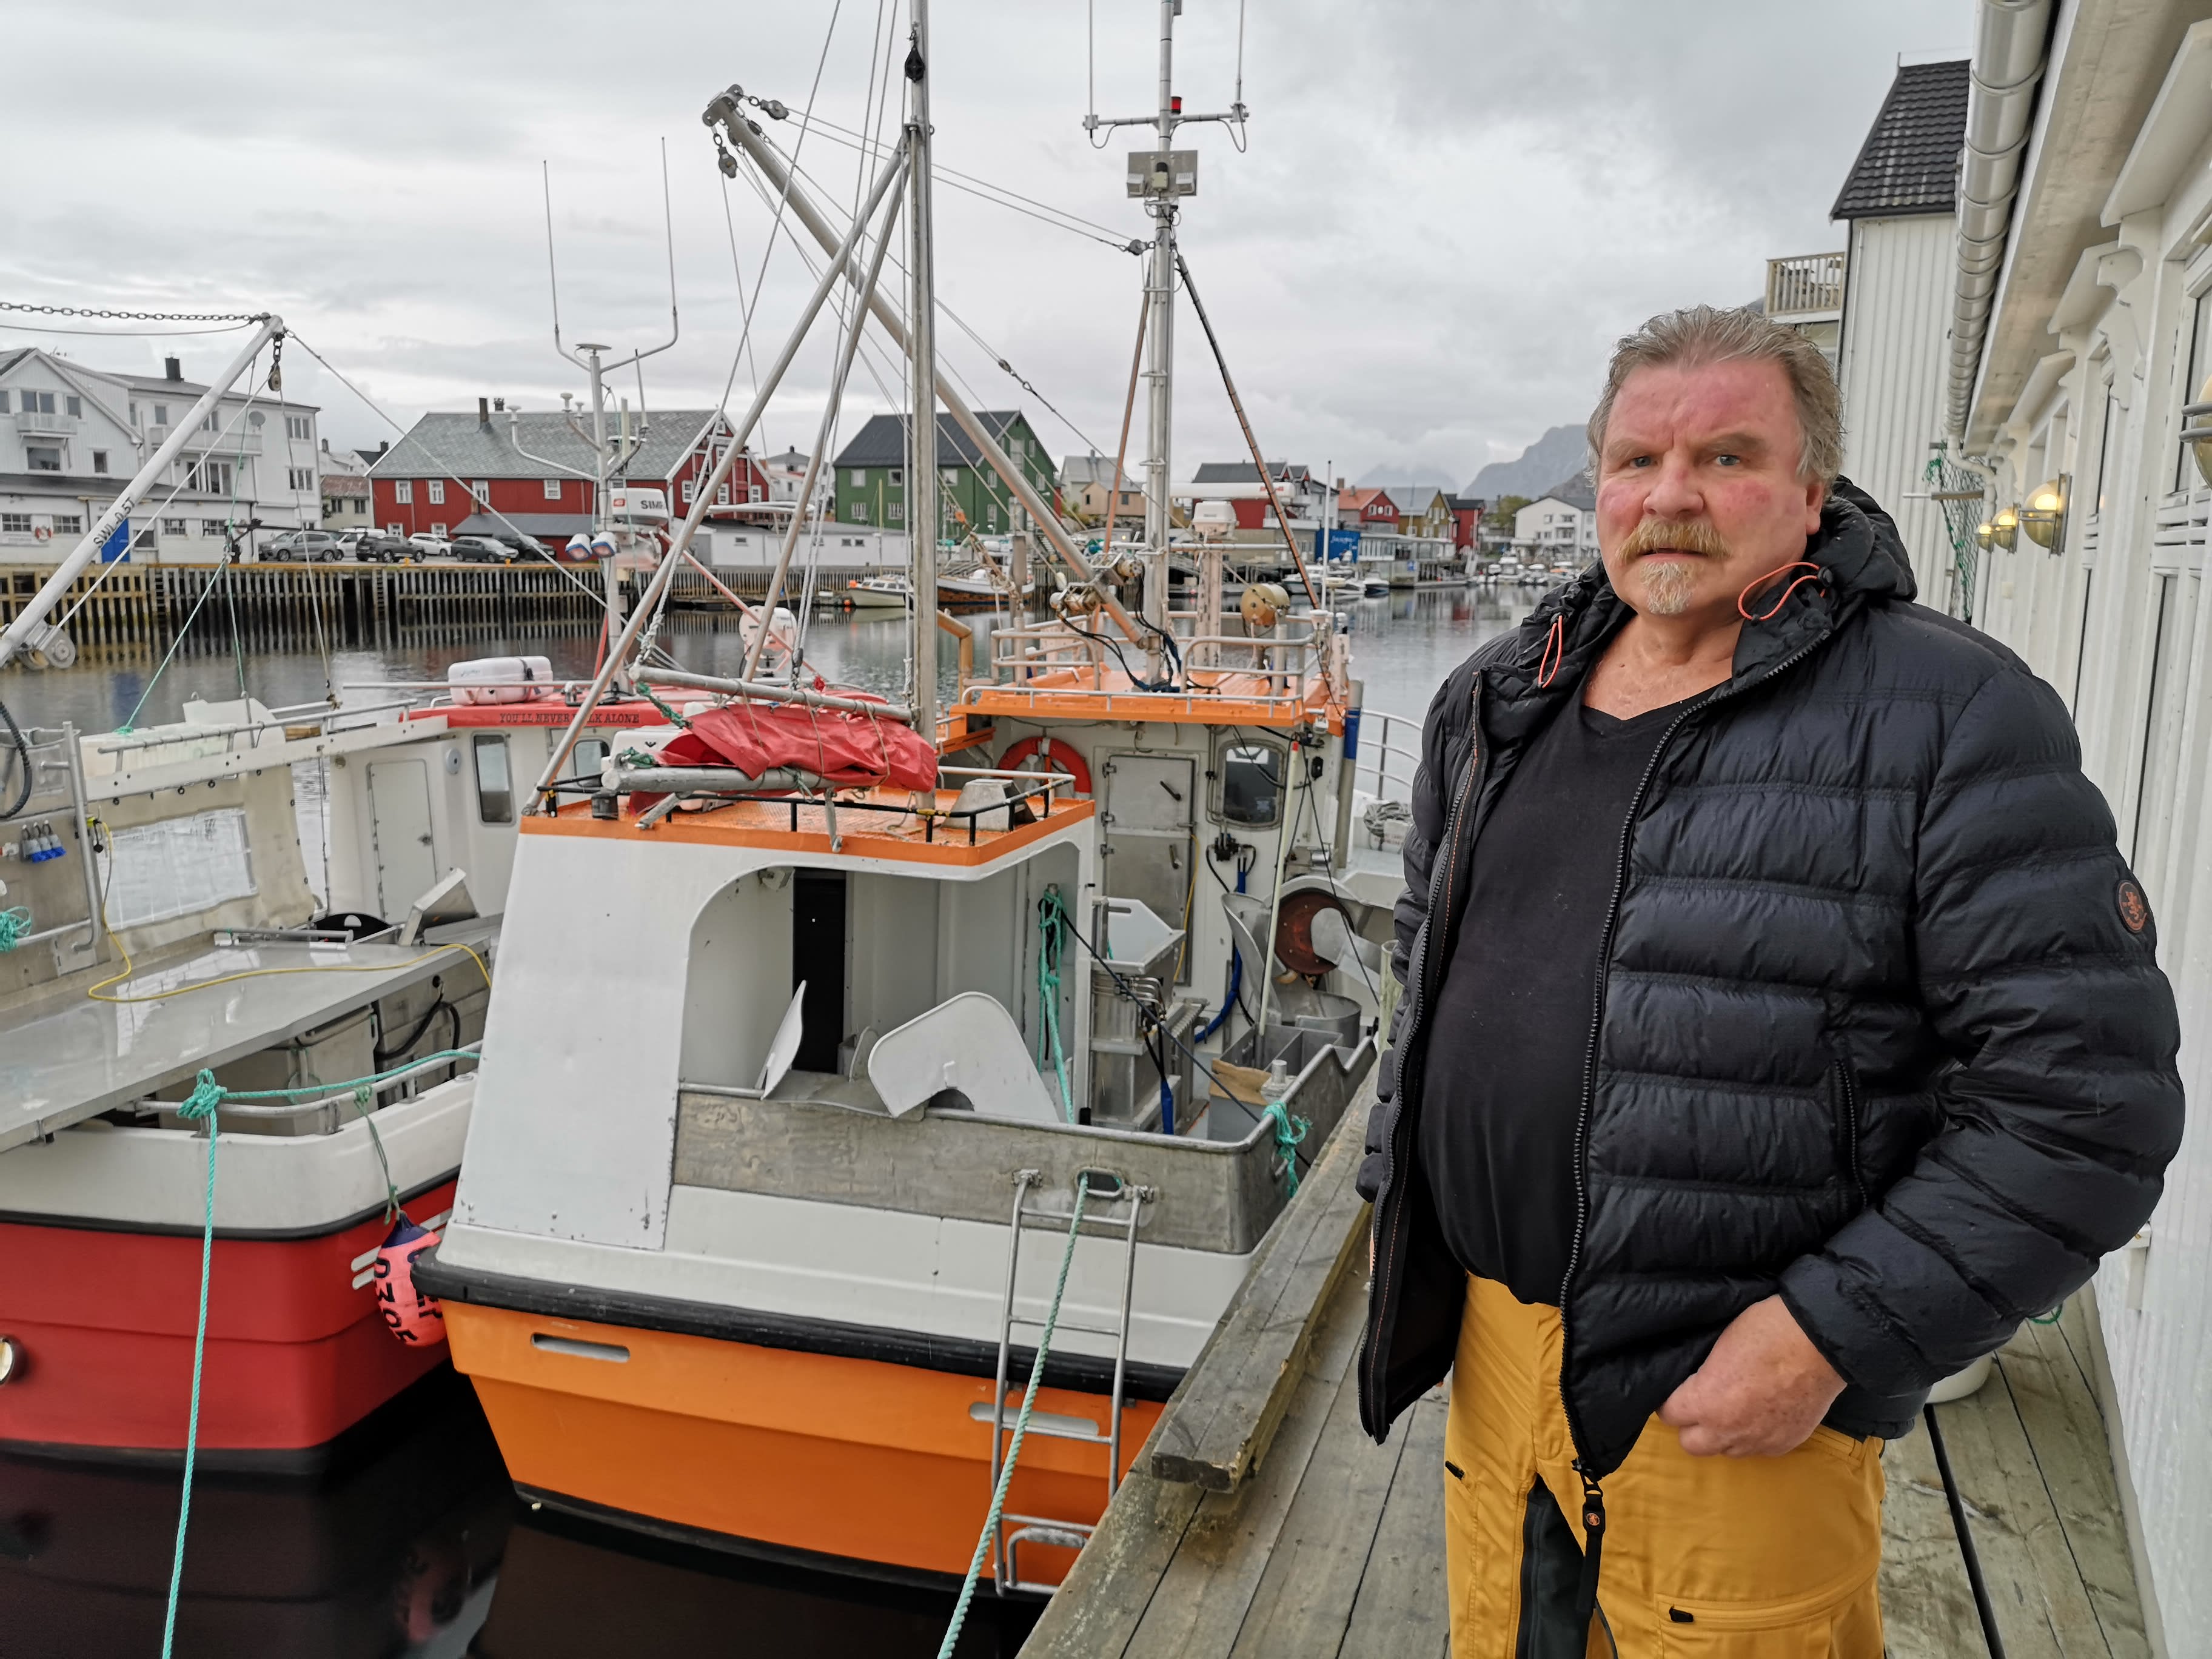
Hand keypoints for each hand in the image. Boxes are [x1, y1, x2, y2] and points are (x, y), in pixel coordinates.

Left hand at [1657, 1296, 1845, 1456]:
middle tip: (1703, 1402)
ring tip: (1734, 1408)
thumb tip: (1694, 1381)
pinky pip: (1758, 1449)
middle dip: (1692, 1425)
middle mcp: (1728, 1430)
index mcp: (1705, 1402)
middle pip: (1691, 1444)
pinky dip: (1755, 1436)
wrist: (1820, 1342)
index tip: (1680, 1389)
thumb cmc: (1767, 1331)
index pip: (1668, 1414)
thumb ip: (1701, 1375)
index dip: (1672, 1399)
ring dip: (1724, 1434)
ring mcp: (1758, 1441)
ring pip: (1726, 1451)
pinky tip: (1762, 1413)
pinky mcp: (1785, 1444)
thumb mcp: (1719, 1344)